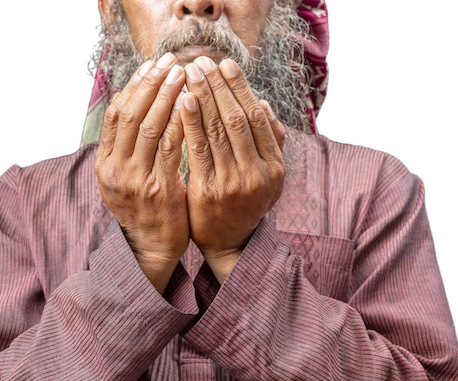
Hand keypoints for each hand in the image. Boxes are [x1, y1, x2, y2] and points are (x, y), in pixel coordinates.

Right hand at [95, 53, 189, 293]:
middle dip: (151, 84)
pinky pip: (171, 148)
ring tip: (184, 75)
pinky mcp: (158, 190)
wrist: (151, 248)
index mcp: (104, 163)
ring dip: (168, 97)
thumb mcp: (125, 177)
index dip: (134, 86)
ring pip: (150, 127)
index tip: (151, 65)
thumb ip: (128, 147)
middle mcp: (114, 169)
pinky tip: (193, 106)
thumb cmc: (144, 208)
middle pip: (130, 114)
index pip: (116, 114)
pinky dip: (181, 123)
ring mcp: (134, 181)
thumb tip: (141, 105)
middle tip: (169, 61)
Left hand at [181, 57, 285, 282]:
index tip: (225, 65)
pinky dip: (191, 122)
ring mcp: (233, 183)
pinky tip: (183, 101)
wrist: (230, 243)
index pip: (257, 117)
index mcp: (275, 166)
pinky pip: (198, 149)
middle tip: (202, 61)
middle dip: (218, 85)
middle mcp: (258, 173)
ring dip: (203, 96)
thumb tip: (261, 103)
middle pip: (237, 118)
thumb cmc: (246, 202)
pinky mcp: (208, 191)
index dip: (240, 88)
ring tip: (190, 72)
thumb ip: (270, 140)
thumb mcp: (269, 175)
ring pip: (218, 129)